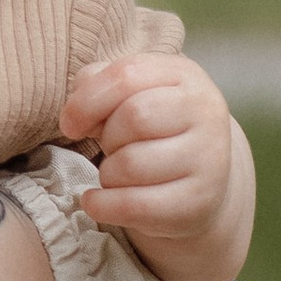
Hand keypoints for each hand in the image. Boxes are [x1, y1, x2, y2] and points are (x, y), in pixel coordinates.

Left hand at [60, 51, 254, 280]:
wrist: (203, 176)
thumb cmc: (154, 127)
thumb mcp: (131, 93)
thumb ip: (98, 85)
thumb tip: (75, 115)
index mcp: (185, 75)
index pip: (126, 76)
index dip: (86, 101)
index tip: (70, 125)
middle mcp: (206, 112)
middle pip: (133, 117)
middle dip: (107, 138)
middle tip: (110, 149)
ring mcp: (209, 159)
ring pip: (131, 164)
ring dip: (108, 173)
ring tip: (116, 174)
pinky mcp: (198, 201)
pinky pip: (135, 205)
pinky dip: (104, 205)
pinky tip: (97, 201)